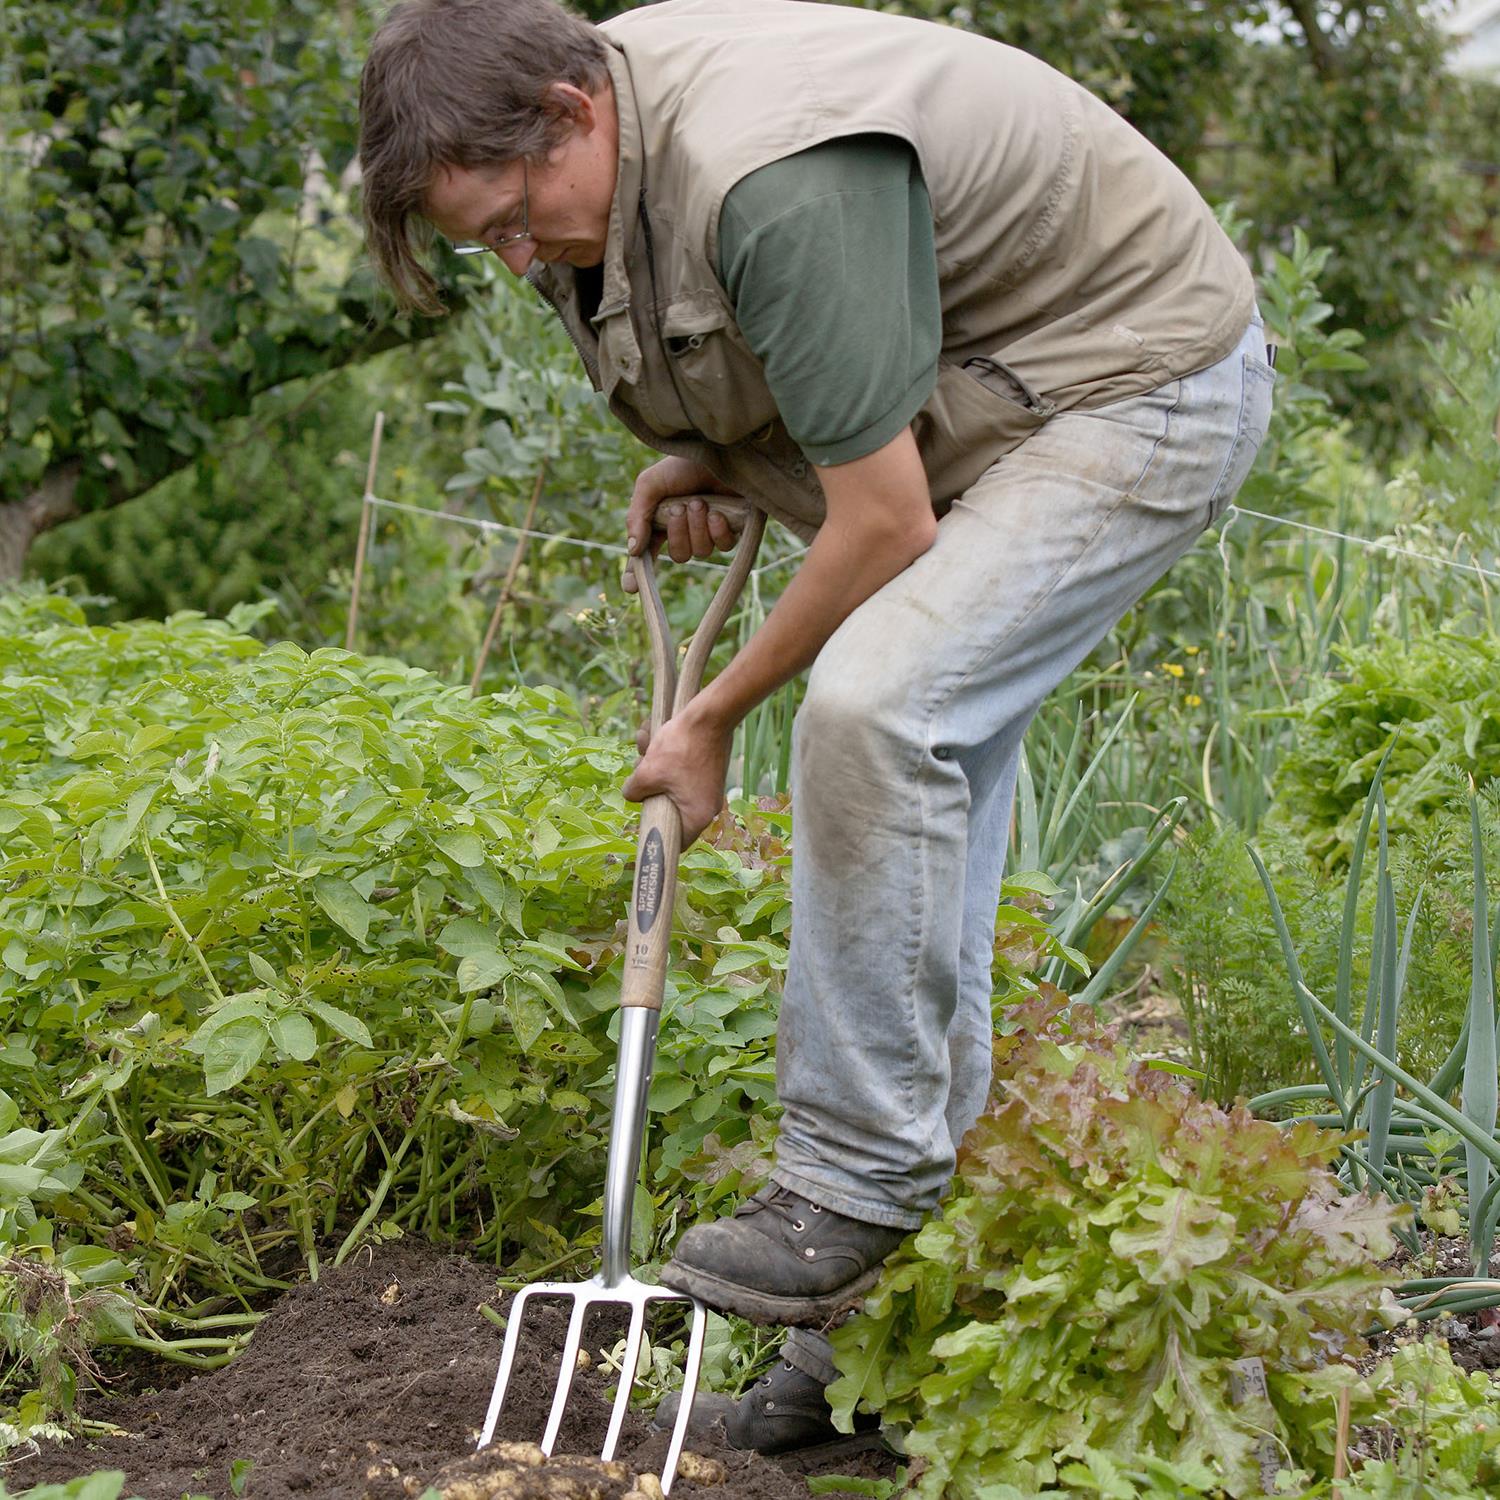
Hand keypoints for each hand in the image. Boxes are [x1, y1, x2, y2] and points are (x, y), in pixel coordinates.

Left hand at [620, 705, 731, 845]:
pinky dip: (666, 757)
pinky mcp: (706, 769)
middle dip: (649, 787)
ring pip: (670, 785)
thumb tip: (631, 795)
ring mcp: (708, 787)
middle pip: (668, 808)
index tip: (641, 819)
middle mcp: (707, 806)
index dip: (655, 832)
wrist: (709, 715)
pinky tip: (655, 736)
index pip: (676, 840)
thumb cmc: (681, 748)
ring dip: (653, 766)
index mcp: (697, 816)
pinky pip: (679, 771)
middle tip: (641, 767)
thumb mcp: (647, 772)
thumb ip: (633, 791)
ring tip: (647, 742)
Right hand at [623, 458, 746, 593]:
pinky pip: (722, 547)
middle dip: (678, 533)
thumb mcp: (651, 484)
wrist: (719, 450)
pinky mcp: (734, 530)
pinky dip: (717, 530)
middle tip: (681, 506)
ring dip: (698, 527)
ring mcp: (711, 532)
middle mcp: (686, 530)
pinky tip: (718, 512)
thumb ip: (637, 515)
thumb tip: (633, 550)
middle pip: (678, 556)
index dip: (638, 573)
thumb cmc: (683, 464)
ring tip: (700, 502)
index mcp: (662, 521)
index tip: (630, 588)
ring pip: (700, 553)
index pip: (648, 554)